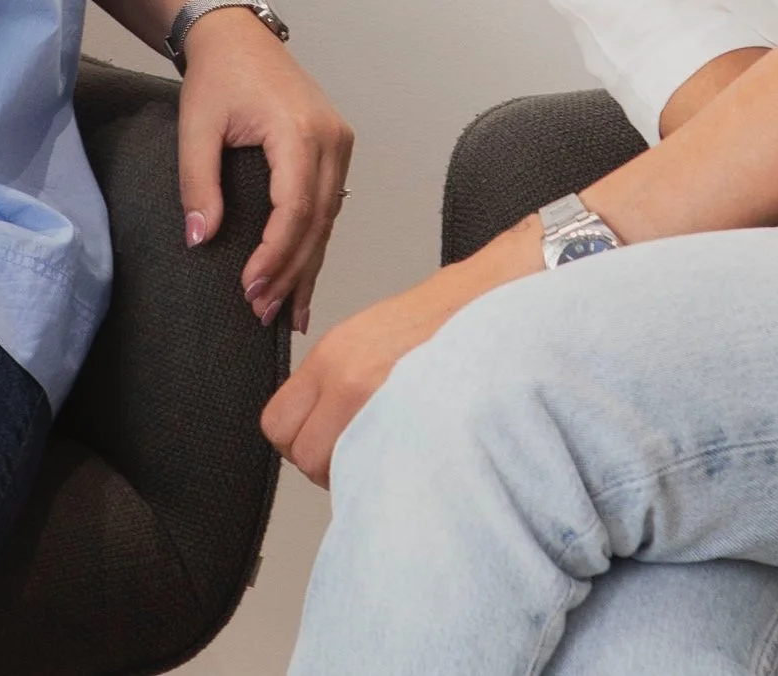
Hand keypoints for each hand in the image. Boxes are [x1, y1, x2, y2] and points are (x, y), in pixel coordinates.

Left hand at [177, 9, 353, 329]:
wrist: (236, 35)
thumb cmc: (217, 75)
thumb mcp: (196, 127)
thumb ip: (198, 183)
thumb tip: (201, 240)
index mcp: (299, 131)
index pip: (295, 209)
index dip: (274, 255)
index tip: (249, 289)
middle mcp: (331, 138)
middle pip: (317, 221)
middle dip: (291, 272)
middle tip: (262, 313)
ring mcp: (339, 143)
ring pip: (328, 218)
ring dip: (305, 265)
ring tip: (285, 313)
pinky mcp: (335, 147)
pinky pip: (329, 205)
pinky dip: (315, 242)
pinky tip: (304, 277)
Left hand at [262, 227, 533, 484]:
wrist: (500, 302)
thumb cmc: (445, 316)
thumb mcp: (370, 335)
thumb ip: (335, 380)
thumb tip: (314, 424)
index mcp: (333, 356)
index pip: (277, 424)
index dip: (299, 438)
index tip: (322, 437)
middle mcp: (349, 381)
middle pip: (304, 456)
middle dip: (327, 461)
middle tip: (358, 447)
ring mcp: (383, 409)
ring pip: (339, 473)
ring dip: (359, 472)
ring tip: (389, 449)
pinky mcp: (418, 430)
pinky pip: (380, 475)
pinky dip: (389, 475)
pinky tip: (411, 455)